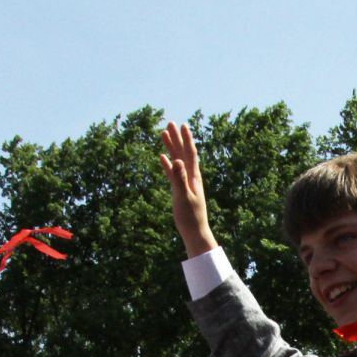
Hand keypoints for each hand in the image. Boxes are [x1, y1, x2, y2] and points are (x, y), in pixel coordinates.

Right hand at [159, 121, 218, 257]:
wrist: (194, 232)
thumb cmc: (190, 217)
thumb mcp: (183, 197)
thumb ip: (179, 179)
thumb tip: (177, 161)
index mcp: (193, 177)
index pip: (190, 154)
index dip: (186, 139)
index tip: (182, 125)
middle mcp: (191, 177)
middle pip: (183, 153)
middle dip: (177, 138)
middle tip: (170, 123)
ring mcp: (185, 182)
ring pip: (177, 160)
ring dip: (171, 147)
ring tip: (163, 134)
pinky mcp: (179, 189)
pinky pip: (172, 173)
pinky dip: (167, 163)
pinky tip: (162, 157)